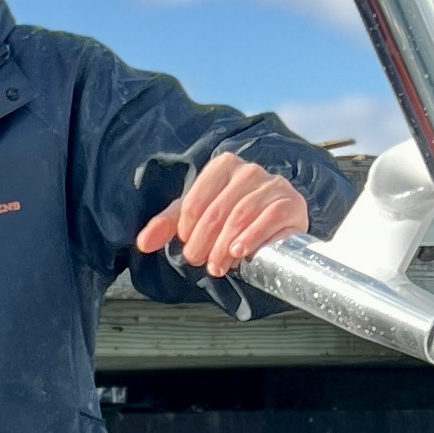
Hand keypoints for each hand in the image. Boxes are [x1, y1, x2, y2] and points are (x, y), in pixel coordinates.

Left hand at [132, 152, 311, 275]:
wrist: (278, 223)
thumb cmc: (232, 218)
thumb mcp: (197, 217)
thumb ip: (168, 226)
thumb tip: (143, 243)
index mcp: (222, 166)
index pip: (196, 199)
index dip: (187, 228)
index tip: (187, 246)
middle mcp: (248, 170)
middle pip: (217, 211)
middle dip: (203, 242)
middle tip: (200, 262)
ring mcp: (272, 184)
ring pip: (241, 216)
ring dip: (224, 247)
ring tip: (218, 266)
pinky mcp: (291, 202)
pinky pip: (269, 218)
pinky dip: (252, 237)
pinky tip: (240, 253)